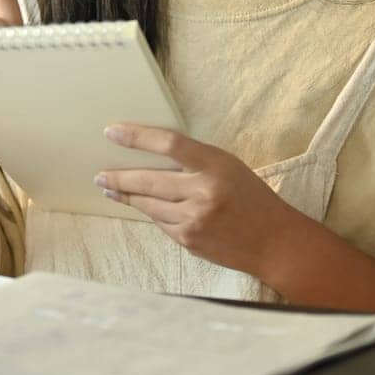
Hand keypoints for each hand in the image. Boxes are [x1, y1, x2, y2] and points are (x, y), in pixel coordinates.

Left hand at [95, 124, 300, 279]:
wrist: (274, 242)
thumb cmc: (251, 197)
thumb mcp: (228, 166)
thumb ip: (195, 160)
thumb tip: (151, 153)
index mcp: (216, 165)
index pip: (169, 143)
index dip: (137, 137)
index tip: (112, 132)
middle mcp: (204, 192)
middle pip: (148, 179)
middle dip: (119, 176)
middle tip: (100, 174)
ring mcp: (194, 220)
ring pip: (148, 204)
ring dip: (126, 196)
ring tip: (111, 188)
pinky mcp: (189, 240)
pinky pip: (159, 222)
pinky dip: (150, 213)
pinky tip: (141, 206)